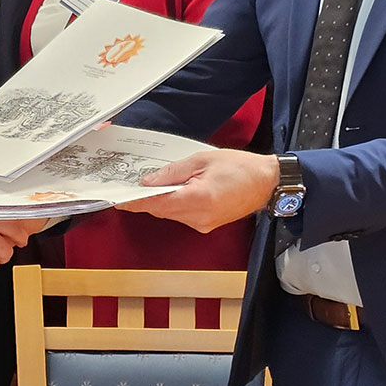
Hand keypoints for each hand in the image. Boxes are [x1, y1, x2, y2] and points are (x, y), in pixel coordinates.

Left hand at [118, 149, 277, 233]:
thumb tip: (149, 181)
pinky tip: (174, 191)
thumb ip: (173, 172)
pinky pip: (182, 215)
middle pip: (161, 210)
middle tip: (129, 186)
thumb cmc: (240, 167)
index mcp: (198, 199)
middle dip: (145, 199)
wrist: (267, 183)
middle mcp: (198, 217)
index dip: (135, 201)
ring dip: (161, 201)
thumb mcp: (202, 160)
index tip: (117, 199)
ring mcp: (203, 224)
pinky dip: (174, 204)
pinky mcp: (207, 225)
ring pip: (170, 214)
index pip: (157, 203)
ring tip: (153, 184)